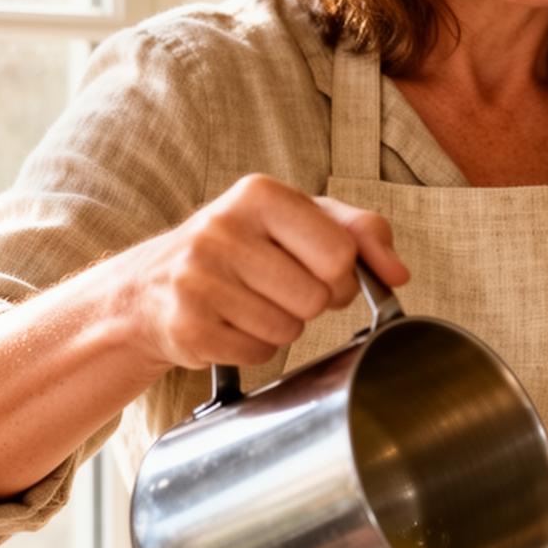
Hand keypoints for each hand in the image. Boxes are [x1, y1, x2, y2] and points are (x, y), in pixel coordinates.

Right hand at [129, 173, 409, 374]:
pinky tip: (230, 325)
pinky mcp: (187, 325)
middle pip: (316, 297)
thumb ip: (359, 233)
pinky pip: (257, 353)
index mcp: (260, 194)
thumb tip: (398, 273)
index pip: (340, 254)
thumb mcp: (299, 221)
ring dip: (280, 327)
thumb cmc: (242, 249)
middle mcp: (223, 229)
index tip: (320, 273)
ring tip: (249, 305)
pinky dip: (254, 348)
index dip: (341, 277)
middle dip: (308, 304)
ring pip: (288, 329)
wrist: (149, 286)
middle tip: (278, 290)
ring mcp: (199, 278)